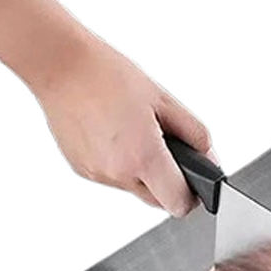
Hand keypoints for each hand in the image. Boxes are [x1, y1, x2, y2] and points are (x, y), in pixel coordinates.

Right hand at [35, 37, 212, 215]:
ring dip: (143, 172)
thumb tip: (209, 158)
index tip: (194, 183)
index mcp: (144, 157)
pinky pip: (113, 178)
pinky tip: (114, 136)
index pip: (178, 204)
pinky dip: (120, 164)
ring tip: (135, 135)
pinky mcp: (82, 171)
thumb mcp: (164, 100)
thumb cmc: (108, 76)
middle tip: (166, 152)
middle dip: (168, 184)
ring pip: (135, 189)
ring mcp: (98, 175)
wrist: (61, 66)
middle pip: (158, 201)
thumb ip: (194, 134)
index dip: (191, 196)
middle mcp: (119, 173)